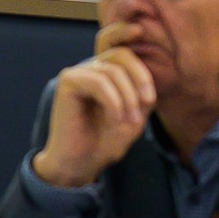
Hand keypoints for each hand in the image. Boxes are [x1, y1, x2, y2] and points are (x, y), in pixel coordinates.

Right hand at [30, 34, 156, 188]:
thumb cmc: (106, 141)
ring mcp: (78, 73)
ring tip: (130, 122)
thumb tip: (149, 71)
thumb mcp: (135, 115)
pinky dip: (113, 102)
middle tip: (146, 103)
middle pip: (122, 54)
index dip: (143, 71)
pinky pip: (99, 82)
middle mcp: (90, 68)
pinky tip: (115, 119)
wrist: (80, 163)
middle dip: (140, 78)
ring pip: (113, 71)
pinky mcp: (68, 81)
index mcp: (106, 72)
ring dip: (127, 97)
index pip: (129, 53)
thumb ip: (143, 92)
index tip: (150, 99)